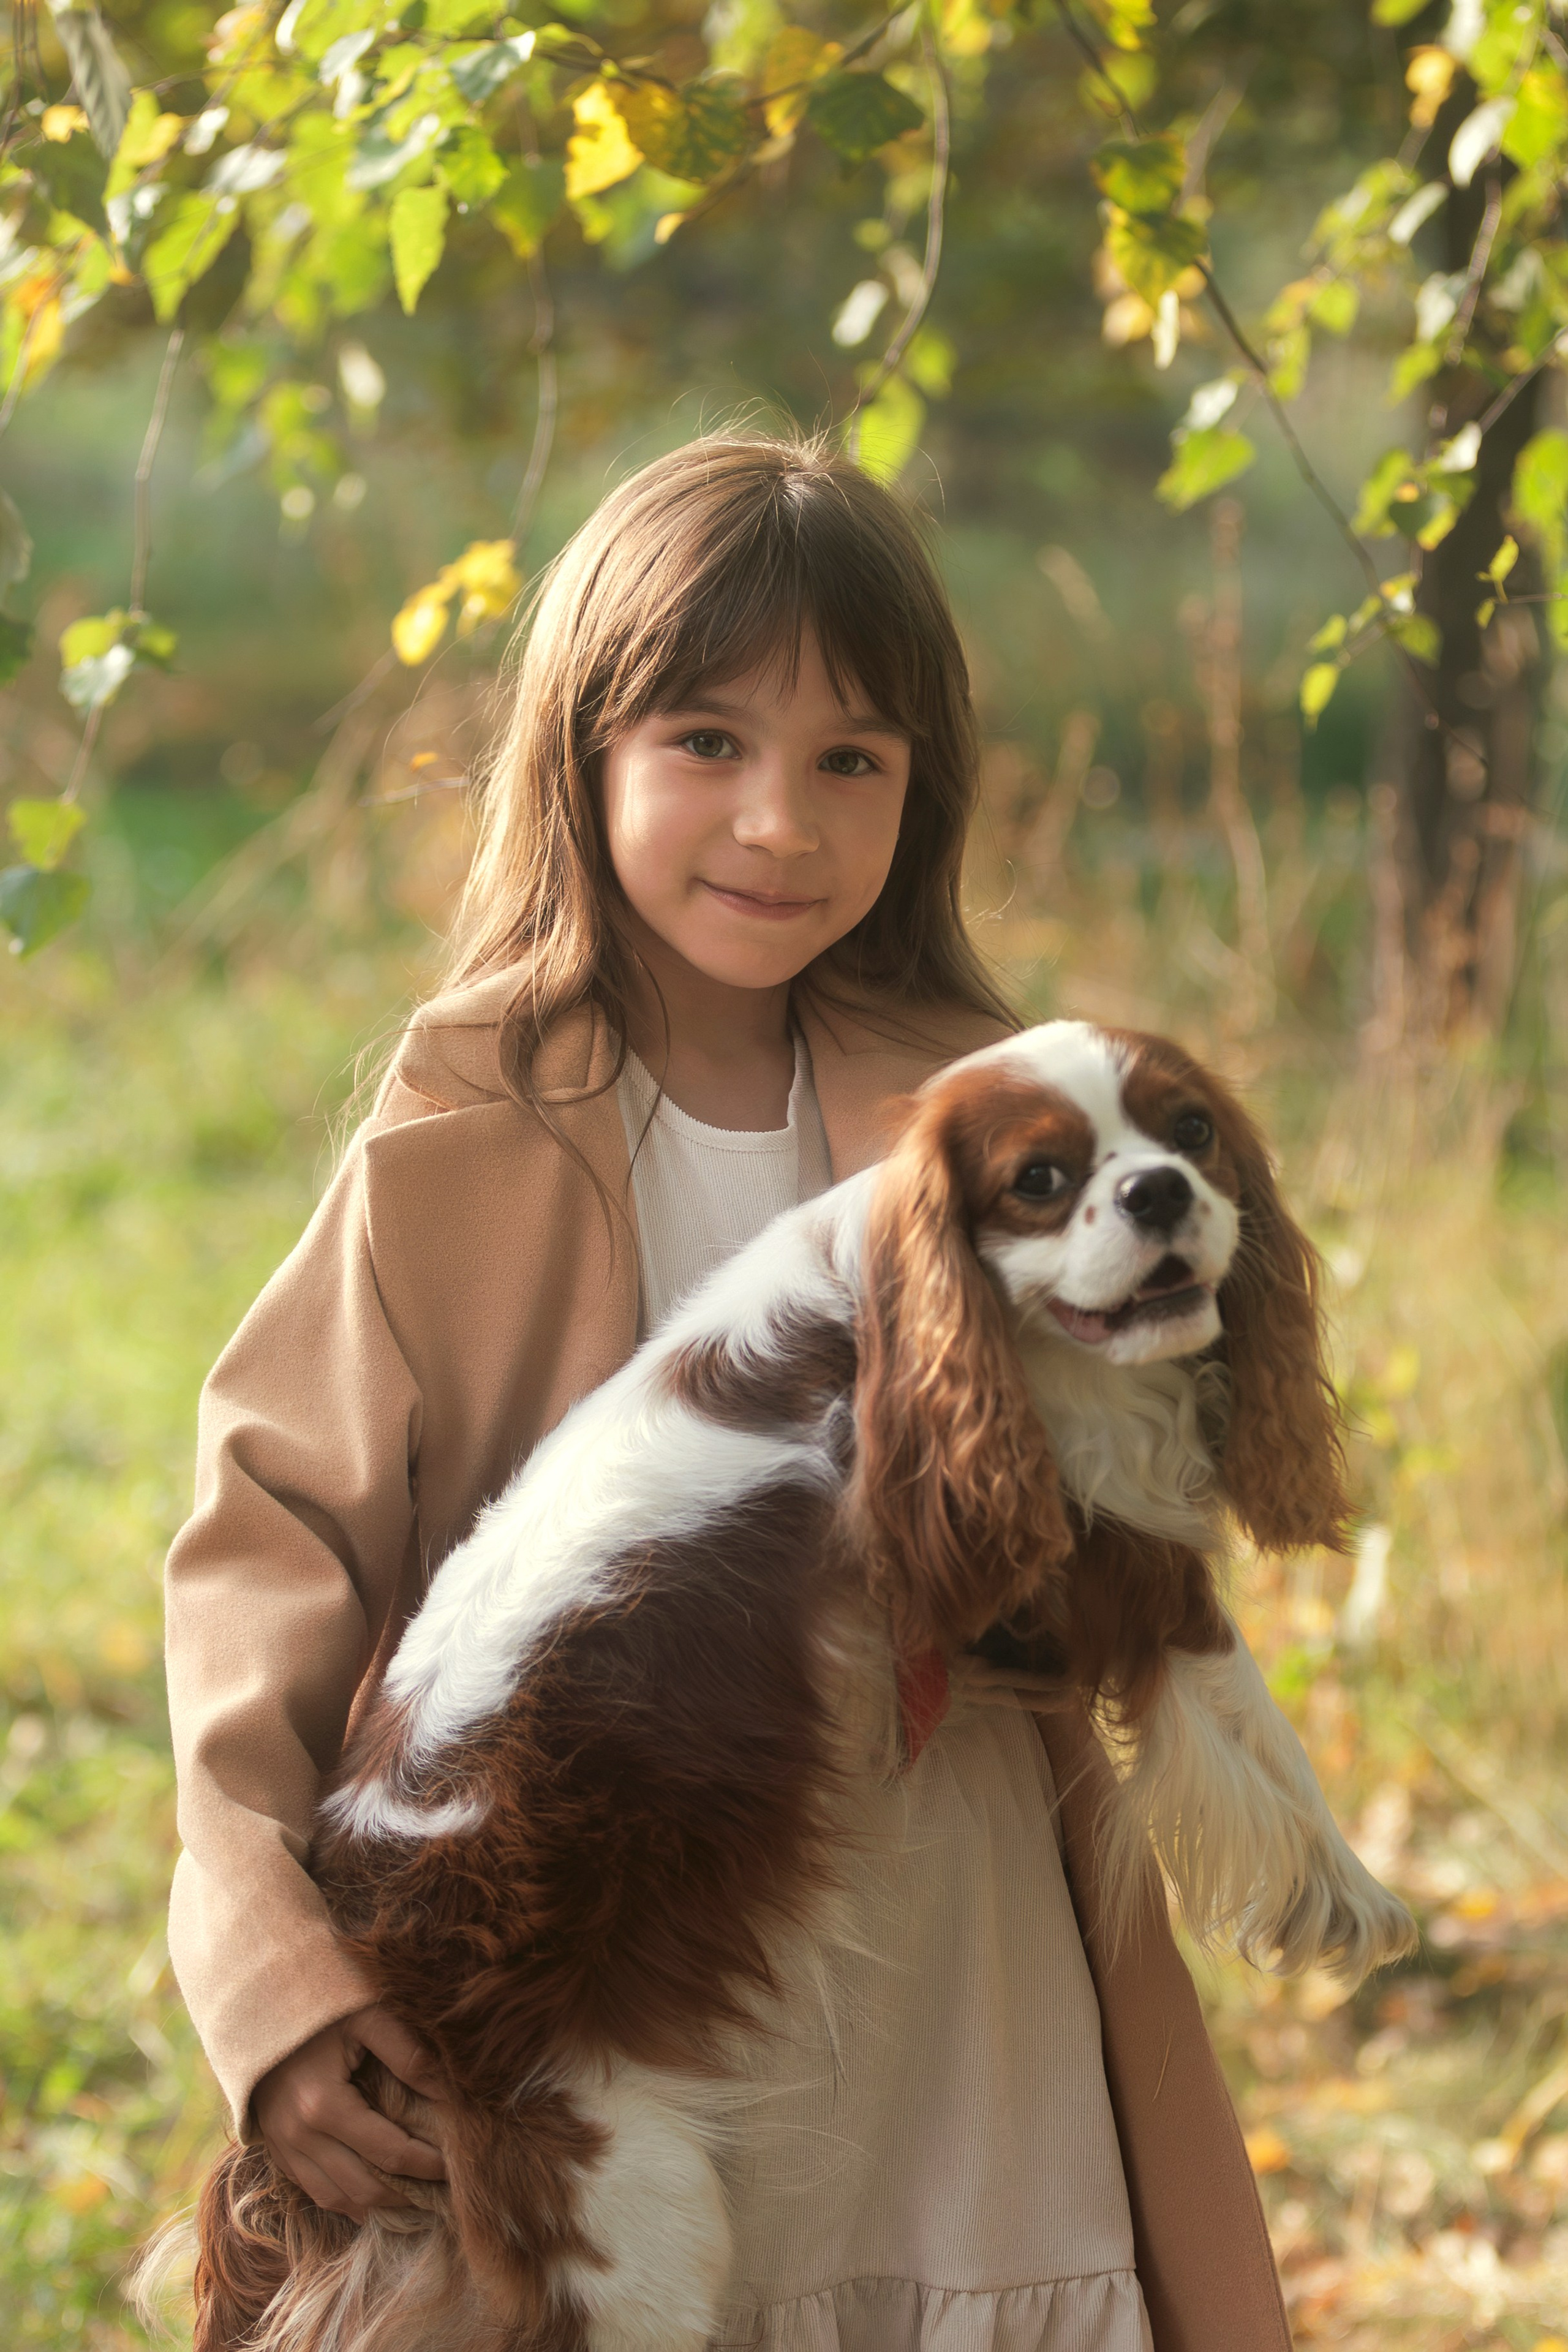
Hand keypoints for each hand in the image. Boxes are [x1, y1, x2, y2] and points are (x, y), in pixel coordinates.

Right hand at [253, 2004, 446, 2221]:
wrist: (256, 2010)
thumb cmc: (319, 2009)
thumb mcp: (367, 2018)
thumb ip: (409, 2054)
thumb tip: (449, 2095)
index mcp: (323, 2106)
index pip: (390, 2152)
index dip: (428, 2164)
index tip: (459, 2164)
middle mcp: (299, 2138)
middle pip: (365, 2188)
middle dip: (410, 2195)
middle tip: (444, 2190)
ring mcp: (284, 2149)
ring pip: (338, 2199)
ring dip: (380, 2204)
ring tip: (417, 2198)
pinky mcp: (277, 2151)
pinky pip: (315, 2192)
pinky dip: (348, 2201)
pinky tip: (376, 2197)